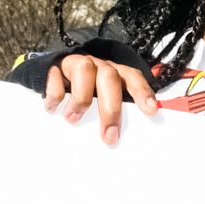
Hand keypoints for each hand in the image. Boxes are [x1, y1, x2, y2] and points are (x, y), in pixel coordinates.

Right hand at [42, 52, 158, 145]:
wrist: (53, 75)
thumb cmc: (85, 94)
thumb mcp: (101, 101)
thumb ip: (113, 113)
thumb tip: (117, 140)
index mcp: (114, 74)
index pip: (132, 77)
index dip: (142, 92)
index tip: (151, 111)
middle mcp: (98, 66)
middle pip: (109, 77)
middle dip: (111, 108)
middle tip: (109, 136)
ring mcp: (76, 64)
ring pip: (84, 69)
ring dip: (81, 98)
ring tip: (73, 119)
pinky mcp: (54, 68)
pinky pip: (55, 76)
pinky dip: (55, 94)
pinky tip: (53, 108)